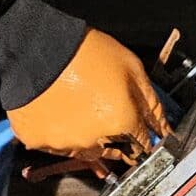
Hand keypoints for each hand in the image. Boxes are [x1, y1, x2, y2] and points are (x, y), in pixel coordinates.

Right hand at [5, 29, 168, 168]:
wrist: (33, 44)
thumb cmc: (82, 51)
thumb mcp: (131, 68)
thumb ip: (151, 104)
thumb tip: (162, 127)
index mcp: (120, 122)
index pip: (143, 145)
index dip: (144, 138)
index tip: (142, 134)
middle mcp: (93, 140)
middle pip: (115, 151)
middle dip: (117, 136)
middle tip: (106, 111)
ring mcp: (62, 143)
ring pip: (86, 150)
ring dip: (89, 137)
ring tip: (81, 108)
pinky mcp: (36, 141)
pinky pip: (54, 145)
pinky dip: (59, 133)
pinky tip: (59, 112)